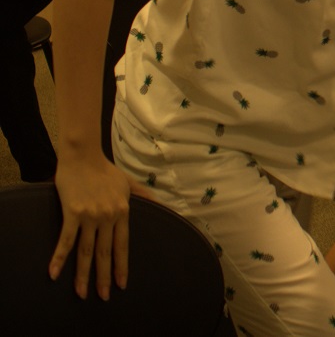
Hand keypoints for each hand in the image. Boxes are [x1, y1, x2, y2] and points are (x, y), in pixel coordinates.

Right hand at [49, 154, 147, 299]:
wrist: (83, 156)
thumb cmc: (105, 170)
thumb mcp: (128, 183)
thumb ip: (144, 195)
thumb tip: (162, 204)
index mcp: (122, 211)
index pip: (122, 245)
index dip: (121, 265)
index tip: (122, 282)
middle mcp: (108, 217)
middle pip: (104, 252)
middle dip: (104, 276)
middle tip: (104, 296)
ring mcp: (90, 216)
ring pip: (86, 251)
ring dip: (83, 274)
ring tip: (82, 293)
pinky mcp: (72, 213)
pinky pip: (66, 239)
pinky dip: (59, 257)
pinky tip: (54, 273)